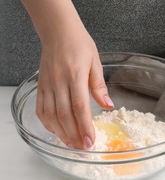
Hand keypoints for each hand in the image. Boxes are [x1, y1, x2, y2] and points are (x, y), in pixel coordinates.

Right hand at [36, 29, 113, 148]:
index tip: (91, 141)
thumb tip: (108, 106)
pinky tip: (56, 131)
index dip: (85, 127)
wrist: (57, 31)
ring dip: (61, 133)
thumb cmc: (79, 44)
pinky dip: (48, 123)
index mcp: (75, 75)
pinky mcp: (40, 85)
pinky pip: (41, 108)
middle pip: (64, 115)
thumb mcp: (95, 63)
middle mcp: (59, 81)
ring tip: (71, 145)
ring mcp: (47, 84)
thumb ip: (99, 86)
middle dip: (74, 135)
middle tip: (83, 149)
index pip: (80, 107)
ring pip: (51, 115)